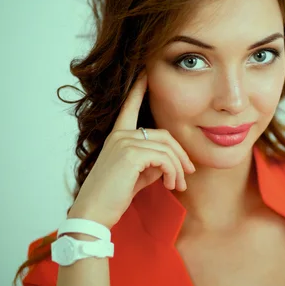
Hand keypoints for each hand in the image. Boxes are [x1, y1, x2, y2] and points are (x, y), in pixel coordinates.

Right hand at [67, 71, 194, 228]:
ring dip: (178, 169)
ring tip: (179, 186)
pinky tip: (171, 185)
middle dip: (181, 154)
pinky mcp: (131, 154)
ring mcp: (124, 142)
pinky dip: (173, 172)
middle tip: (189, 173)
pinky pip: (165, 158)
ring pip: (167, 148)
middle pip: (164, 135)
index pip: (129, 108)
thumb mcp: (137, 174)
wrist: (94, 214)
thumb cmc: (114, 196)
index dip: (138, 89)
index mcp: (118, 136)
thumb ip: (152, 162)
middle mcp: (120, 135)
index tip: (145, 72)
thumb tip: (171, 161)